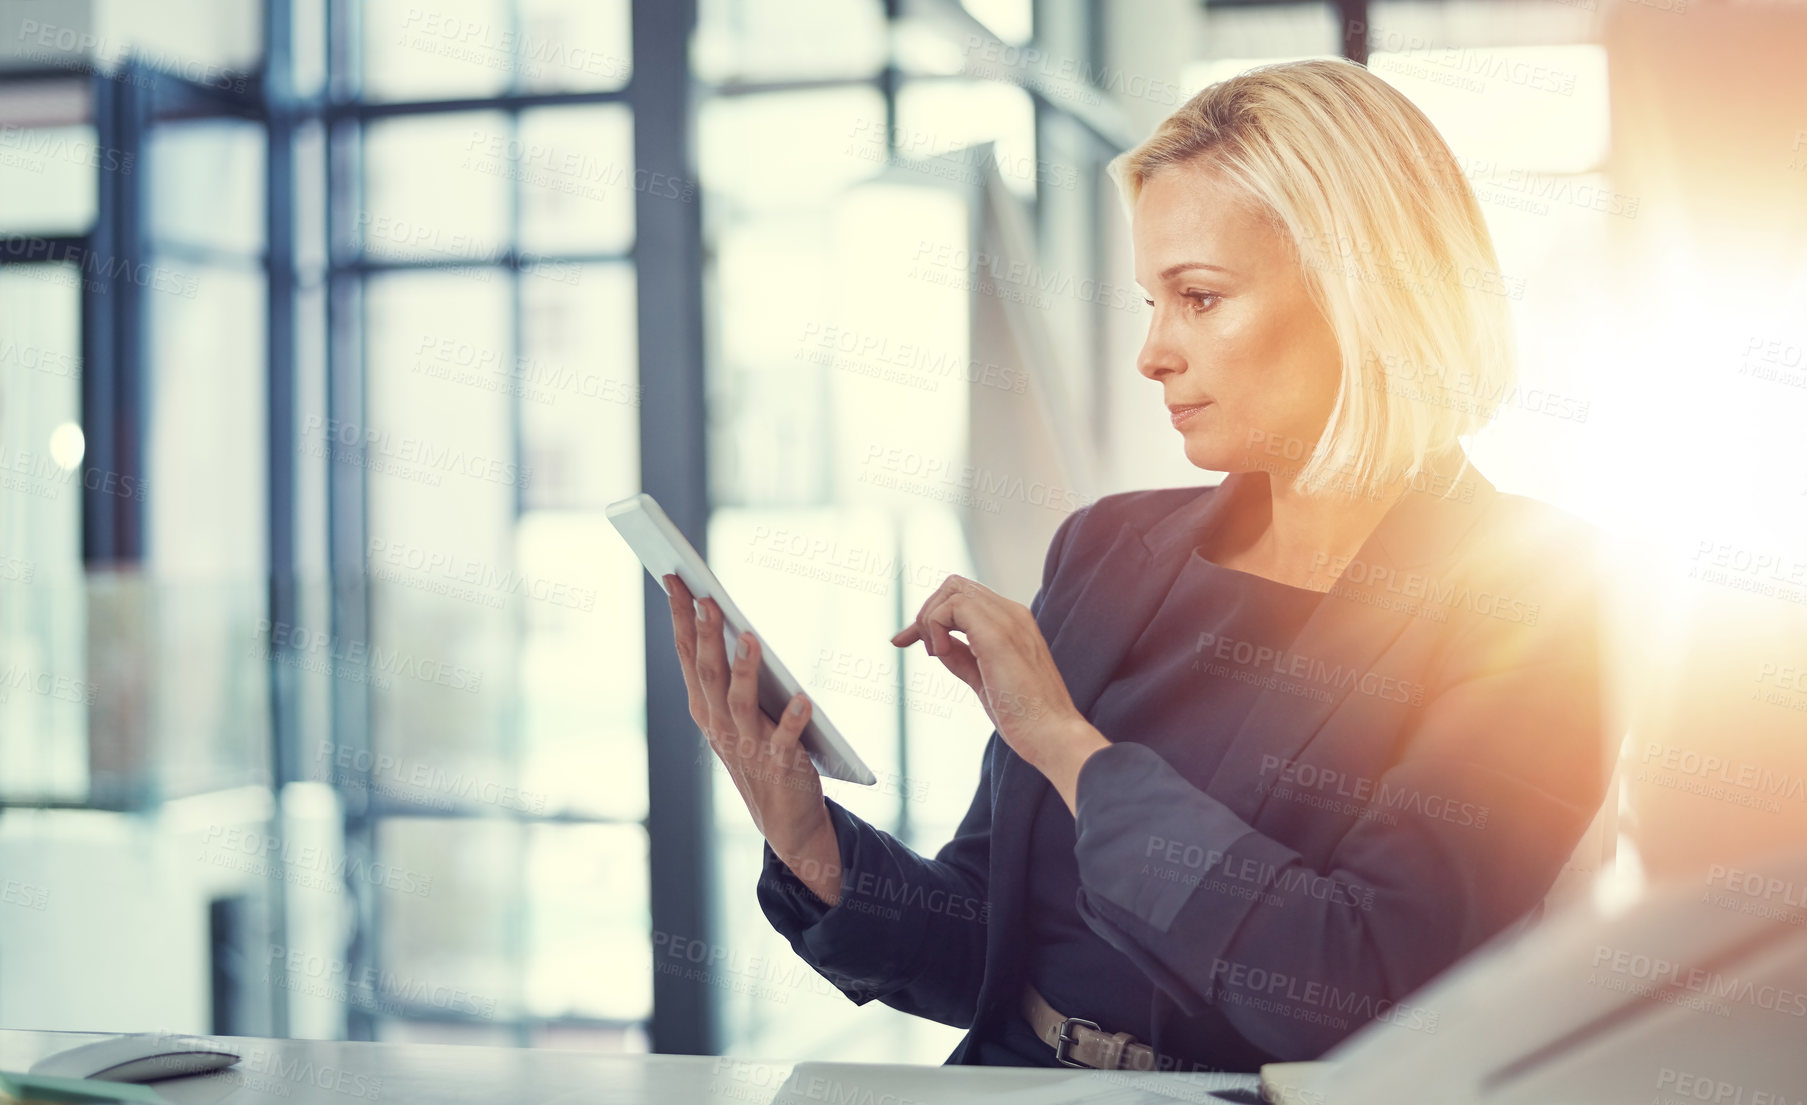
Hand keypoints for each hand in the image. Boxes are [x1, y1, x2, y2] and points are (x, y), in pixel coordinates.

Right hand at [663, 575, 842, 903]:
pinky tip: (804, 699)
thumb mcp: (735, 714)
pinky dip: (793, 720)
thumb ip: (726, 673)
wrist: (785, 820)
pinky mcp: (782, 766)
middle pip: (709, 673)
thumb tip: (722, 619)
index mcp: (705, 709)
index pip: (688, 654)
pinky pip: (786, 740)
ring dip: (744, 670)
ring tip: (750, 638)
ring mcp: (749, 747)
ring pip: (740, 702)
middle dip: (706, 635)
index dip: (681, 617)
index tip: (675, 579)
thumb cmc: (760, 754)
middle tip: (705, 598)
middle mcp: (720, 726)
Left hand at [890, 575, 1107, 806]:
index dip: (930, 616)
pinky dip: (936, 628)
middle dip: (927, 613)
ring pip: (951, 589)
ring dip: (930, 620)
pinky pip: (951, 606)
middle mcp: (1012, 614)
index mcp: (1013, 623)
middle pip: (954, 585)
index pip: (963, 598)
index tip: (904, 640)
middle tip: (926, 649)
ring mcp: (1007, 619)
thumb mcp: (984, 679)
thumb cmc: (1025, 716)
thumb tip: (937, 645)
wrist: (1052, 735)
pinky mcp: (997, 633)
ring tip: (938, 654)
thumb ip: (963, 657)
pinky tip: (943, 655)